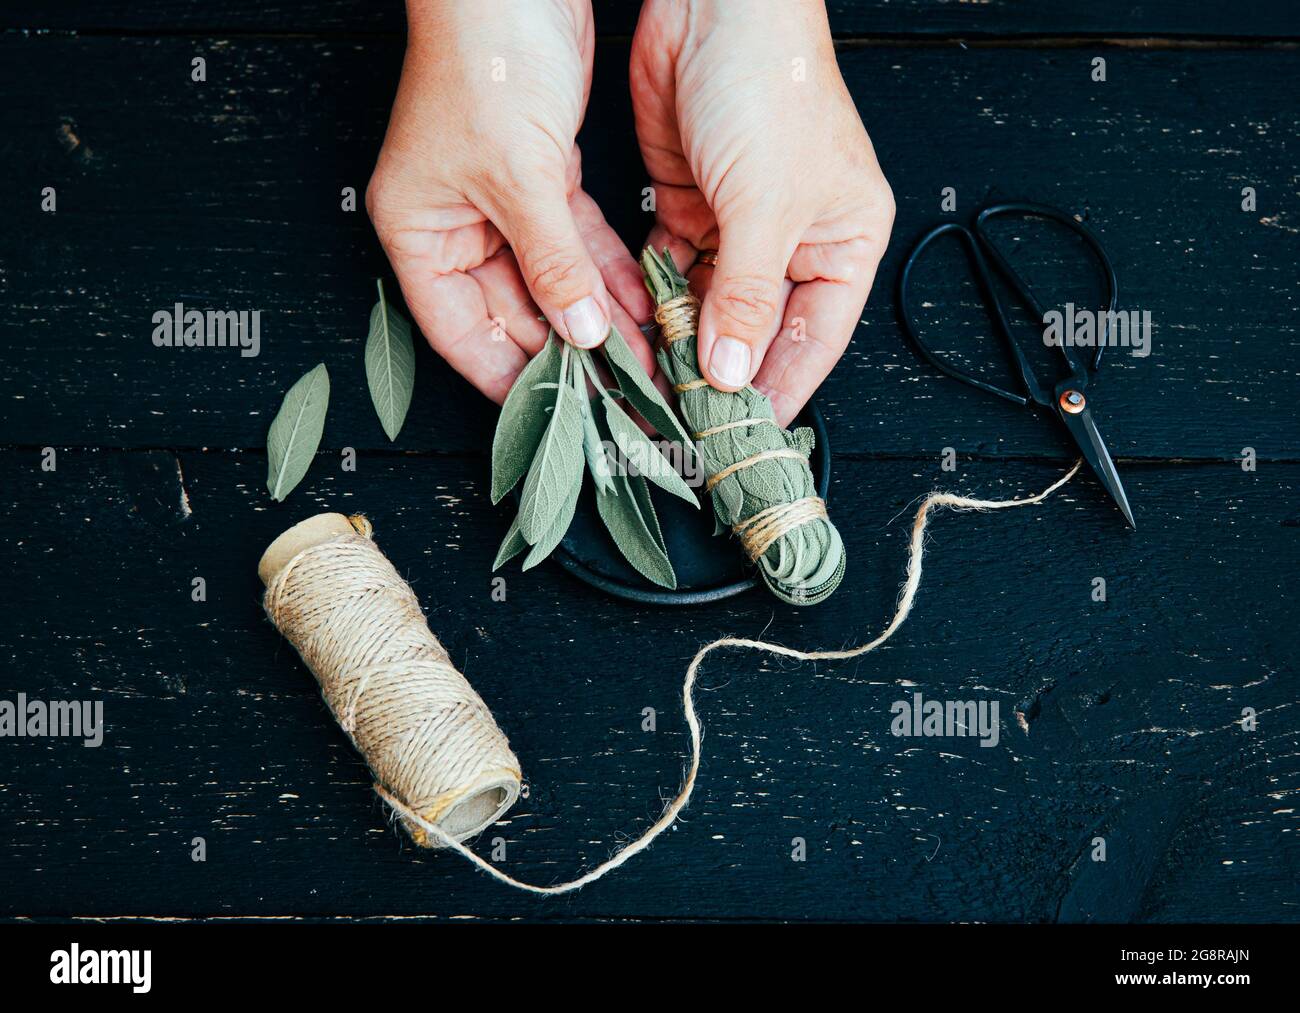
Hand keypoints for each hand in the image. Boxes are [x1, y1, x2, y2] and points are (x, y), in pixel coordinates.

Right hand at [367, 0, 654, 404]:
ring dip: (596, 320)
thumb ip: (551, 262)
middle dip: (566, 353)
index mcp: (419, 231)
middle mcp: (456, 225)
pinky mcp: (545, 180)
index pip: (460, 332)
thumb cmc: (487, 56)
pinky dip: (608, 276)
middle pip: (511, 313)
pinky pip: (579, 246)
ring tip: (641, 364)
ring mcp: (501, 205)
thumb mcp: (520, 176)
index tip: (553, 417)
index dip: (505, 377)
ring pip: (552, 284)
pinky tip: (640, 310)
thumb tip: (579, 330)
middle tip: (617, 397)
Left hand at [630, 0, 893, 424]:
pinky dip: (654, 306)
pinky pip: (670, 276)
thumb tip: (731, 371)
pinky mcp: (688, 208)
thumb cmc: (771, 85)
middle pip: (758, 331)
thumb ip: (746, 295)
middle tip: (689, 425)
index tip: (745, 438)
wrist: (714, 7)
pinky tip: (639, 339)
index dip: (780, 390)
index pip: (813, 339)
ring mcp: (737, 228)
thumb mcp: (767, 205)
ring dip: (683, 347)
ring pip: (709, 309)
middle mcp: (792, 241)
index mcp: (842, 242)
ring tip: (657, 393)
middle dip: (724, 375)